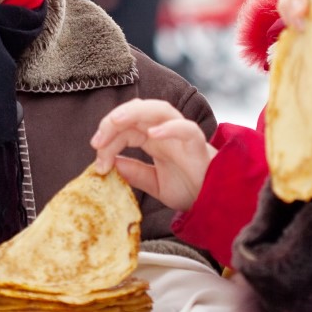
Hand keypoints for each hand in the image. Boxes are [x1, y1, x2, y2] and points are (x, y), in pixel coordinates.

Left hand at [88, 99, 212, 212]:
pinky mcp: (197, 144)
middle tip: (97, 141)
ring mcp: (181, 134)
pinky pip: (185, 128)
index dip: (108, 140)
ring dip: (135, 112)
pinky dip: (169, 128)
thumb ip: (134, 172)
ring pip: (159, 109)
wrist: (214, 202)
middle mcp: (165, 131)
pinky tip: (152, 134)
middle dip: (112, 121)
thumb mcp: (154, 183)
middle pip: (137, 111)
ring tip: (116, 122)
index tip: (97, 164)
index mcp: (153, 138)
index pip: (125, 129)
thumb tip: (110, 163)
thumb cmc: (188, 188)